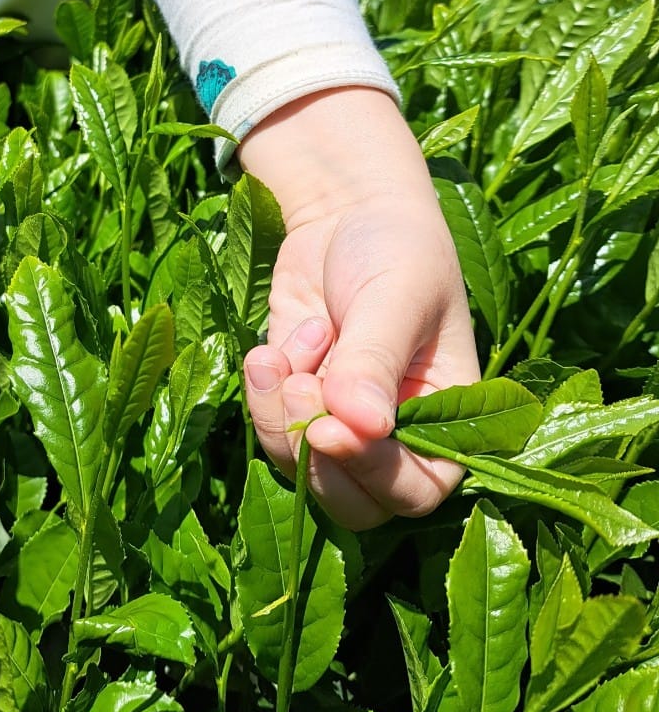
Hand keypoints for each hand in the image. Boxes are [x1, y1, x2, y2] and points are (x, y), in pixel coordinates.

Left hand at [238, 88, 480, 530]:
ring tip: (281, 353)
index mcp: (450, 420)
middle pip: (354, 501)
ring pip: (300, 469)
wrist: (346, 211)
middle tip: (297, 388)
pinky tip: (270, 347)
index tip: (330, 429)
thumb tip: (357, 426)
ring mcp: (343, 424)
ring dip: (279, 416)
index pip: (417, 486)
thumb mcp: (396, 296)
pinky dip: (262, 393)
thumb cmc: (395, 247)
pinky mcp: (297, 402)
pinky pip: (271, 428)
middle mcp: (398, 436)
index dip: (372, 471)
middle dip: (314, 457)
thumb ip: (376, 362)